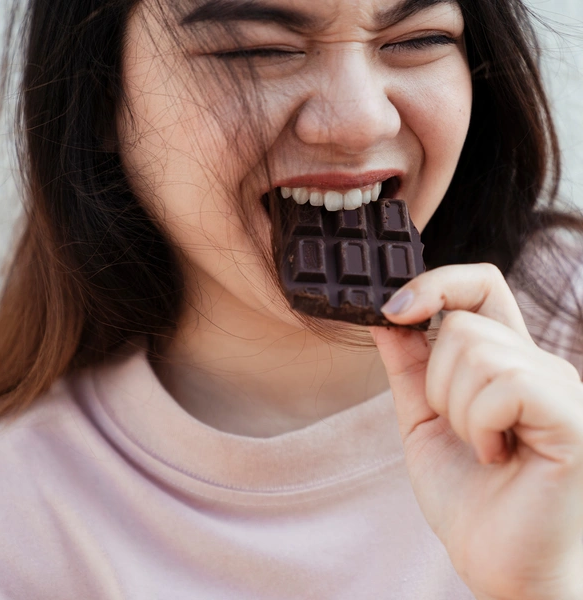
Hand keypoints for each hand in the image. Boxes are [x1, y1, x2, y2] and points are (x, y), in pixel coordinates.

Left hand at [370, 263, 582, 599]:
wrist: (497, 562)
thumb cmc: (465, 494)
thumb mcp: (422, 417)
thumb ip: (407, 363)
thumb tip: (385, 314)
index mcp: (506, 359)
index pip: (480, 284)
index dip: (435, 283)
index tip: (394, 310)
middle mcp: (539, 364)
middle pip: (462, 324)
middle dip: (435, 383)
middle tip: (459, 430)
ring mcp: (560, 388)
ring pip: (476, 352)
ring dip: (455, 410)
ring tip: (480, 447)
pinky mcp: (571, 418)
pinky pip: (503, 386)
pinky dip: (479, 426)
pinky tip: (496, 456)